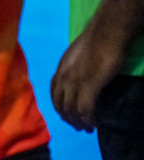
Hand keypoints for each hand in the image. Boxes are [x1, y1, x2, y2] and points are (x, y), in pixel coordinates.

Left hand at [51, 0, 143, 129]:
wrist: (106, 32)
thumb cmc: (95, 39)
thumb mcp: (77, 54)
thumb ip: (74, 66)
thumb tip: (79, 75)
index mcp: (60, 68)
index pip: (53, 92)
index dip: (59, 106)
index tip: (67, 114)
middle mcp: (64, 76)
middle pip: (60, 104)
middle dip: (68, 117)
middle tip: (78, 126)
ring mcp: (76, 81)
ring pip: (71, 109)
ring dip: (78, 121)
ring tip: (87, 128)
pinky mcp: (90, 85)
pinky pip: (86, 110)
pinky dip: (89, 119)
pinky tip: (95, 124)